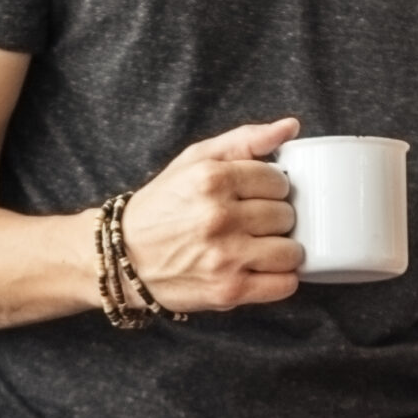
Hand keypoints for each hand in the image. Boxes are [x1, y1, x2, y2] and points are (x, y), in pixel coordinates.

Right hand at [117, 117, 304, 312]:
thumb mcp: (196, 160)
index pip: (279, 181)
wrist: (126, 258)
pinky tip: (262, 270)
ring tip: (260, 248)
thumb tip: (291, 127)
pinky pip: (284, 285)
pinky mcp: (229, 290)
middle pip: (286, 216)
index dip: (273, 190)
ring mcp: (226, 256)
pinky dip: (281, 279)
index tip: (258, 197)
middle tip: (253, 224)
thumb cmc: (164, 207)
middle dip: (276, 220)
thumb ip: (245, 140)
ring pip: (291, 252)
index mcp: (212, 179)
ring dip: (282, 251)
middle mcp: (219, 217)